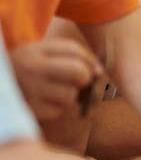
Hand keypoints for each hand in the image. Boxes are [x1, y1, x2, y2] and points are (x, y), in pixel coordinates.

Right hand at [10, 38, 102, 152]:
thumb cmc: (23, 71)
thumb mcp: (38, 55)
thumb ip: (67, 56)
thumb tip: (99, 72)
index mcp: (35, 50)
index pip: (73, 49)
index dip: (90, 60)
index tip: (93, 69)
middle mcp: (32, 68)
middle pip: (78, 71)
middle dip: (85, 78)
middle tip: (79, 82)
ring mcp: (30, 90)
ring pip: (70, 94)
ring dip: (70, 95)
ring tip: (55, 92)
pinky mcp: (30, 109)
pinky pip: (59, 110)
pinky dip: (57, 108)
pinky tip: (45, 102)